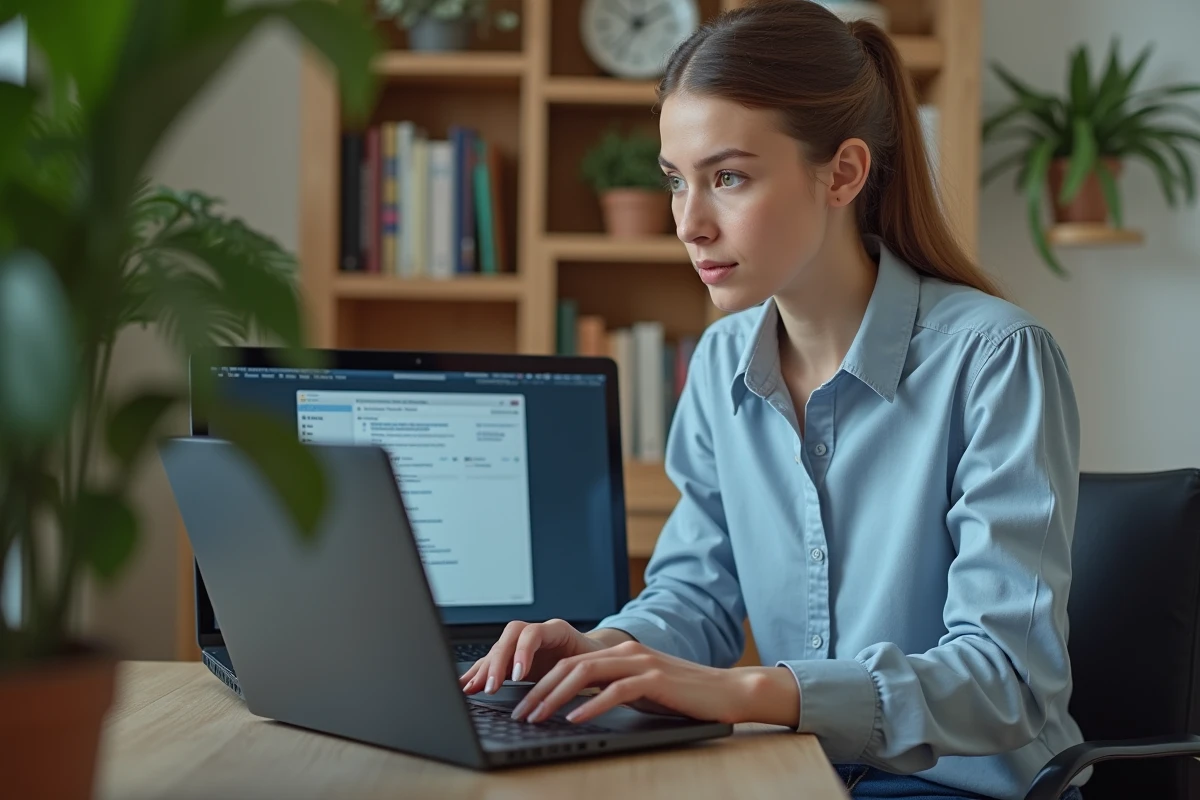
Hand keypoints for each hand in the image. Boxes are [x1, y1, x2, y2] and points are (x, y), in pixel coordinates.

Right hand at [459, 618, 610, 695]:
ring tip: (472, 688)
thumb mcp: (592, 666)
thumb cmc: (596, 661)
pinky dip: (480, 672)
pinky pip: (494, 661)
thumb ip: (580, 674)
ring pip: (499, 649)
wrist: (596, 657)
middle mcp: (537, 633)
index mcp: (557, 630)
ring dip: (484, 668)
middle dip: (497, 662)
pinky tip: (467, 684)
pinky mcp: (515, 657)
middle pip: (510, 637)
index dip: (523, 652)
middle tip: (491, 686)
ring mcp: (524, 644)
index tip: (518, 675)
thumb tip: (572, 689)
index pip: (533, 632)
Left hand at [508, 639, 757, 725]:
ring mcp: (641, 663)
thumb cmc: (683, 696)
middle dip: (540, 690)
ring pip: (586, 674)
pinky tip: (575, 718)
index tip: (522, 704)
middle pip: (571, 666)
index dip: (542, 683)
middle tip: (520, 713)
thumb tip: (576, 704)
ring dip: (556, 697)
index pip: (570, 664)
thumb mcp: (640, 690)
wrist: (726, 691)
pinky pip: (615, 690)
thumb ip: (612, 689)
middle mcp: (627, 653)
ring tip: (538, 716)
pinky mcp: (655, 679)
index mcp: (620, 653)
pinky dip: (591, 705)